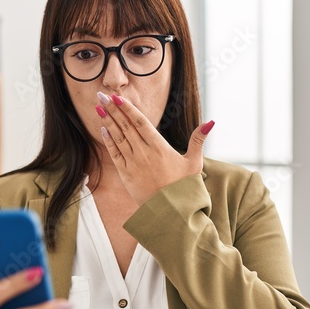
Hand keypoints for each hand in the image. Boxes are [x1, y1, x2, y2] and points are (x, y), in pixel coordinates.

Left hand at [96, 91, 213, 205]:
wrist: (171, 212)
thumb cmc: (184, 188)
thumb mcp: (194, 163)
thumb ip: (198, 140)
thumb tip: (211, 122)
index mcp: (159, 147)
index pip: (140, 122)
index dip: (128, 109)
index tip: (117, 97)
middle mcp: (144, 153)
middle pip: (126, 126)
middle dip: (113, 110)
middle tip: (102, 96)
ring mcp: (133, 164)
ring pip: (118, 138)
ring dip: (108, 122)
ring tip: (99, 107)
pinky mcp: (126, 175)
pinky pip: (115, 154)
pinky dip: (109, 141)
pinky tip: (103, 129)